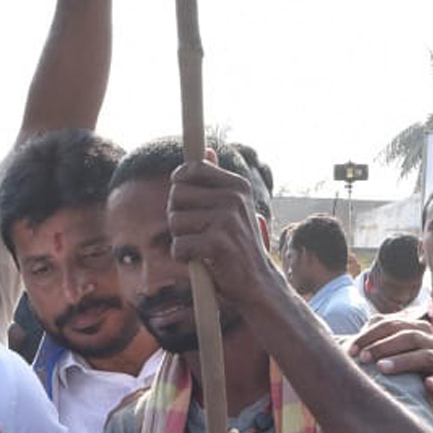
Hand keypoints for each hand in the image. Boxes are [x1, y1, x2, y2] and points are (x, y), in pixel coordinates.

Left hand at [167, 152, 276, 308]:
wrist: (258, 282)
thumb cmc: (239, 244)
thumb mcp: (234, 207)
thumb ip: (217, 179)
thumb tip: (206, 149)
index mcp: (237, 185)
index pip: (192, 169)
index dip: (179, 182)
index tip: (184, 200)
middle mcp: (233, 198)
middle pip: (176, 195)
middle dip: (178, 215)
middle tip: (196, 231)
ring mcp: (226, 220)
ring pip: (174, 221)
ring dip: (180, 238)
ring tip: (200, 246)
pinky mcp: (218, 243)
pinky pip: (178, 245)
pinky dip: (183, 257)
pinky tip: (200, 260)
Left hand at [348, 317, 432, 425]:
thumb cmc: (411, 373)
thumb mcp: (394, 355)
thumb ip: (376, 342)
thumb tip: (347, 340)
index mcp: (417, 330)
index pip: (391, 325)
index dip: (369, 335)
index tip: (350, 350)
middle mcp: (432, 341)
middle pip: (408, 336)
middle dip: (382, 346)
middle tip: (362, 358)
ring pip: (425, 356)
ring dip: (403, 361)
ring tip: (382, 368)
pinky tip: (427, 384)